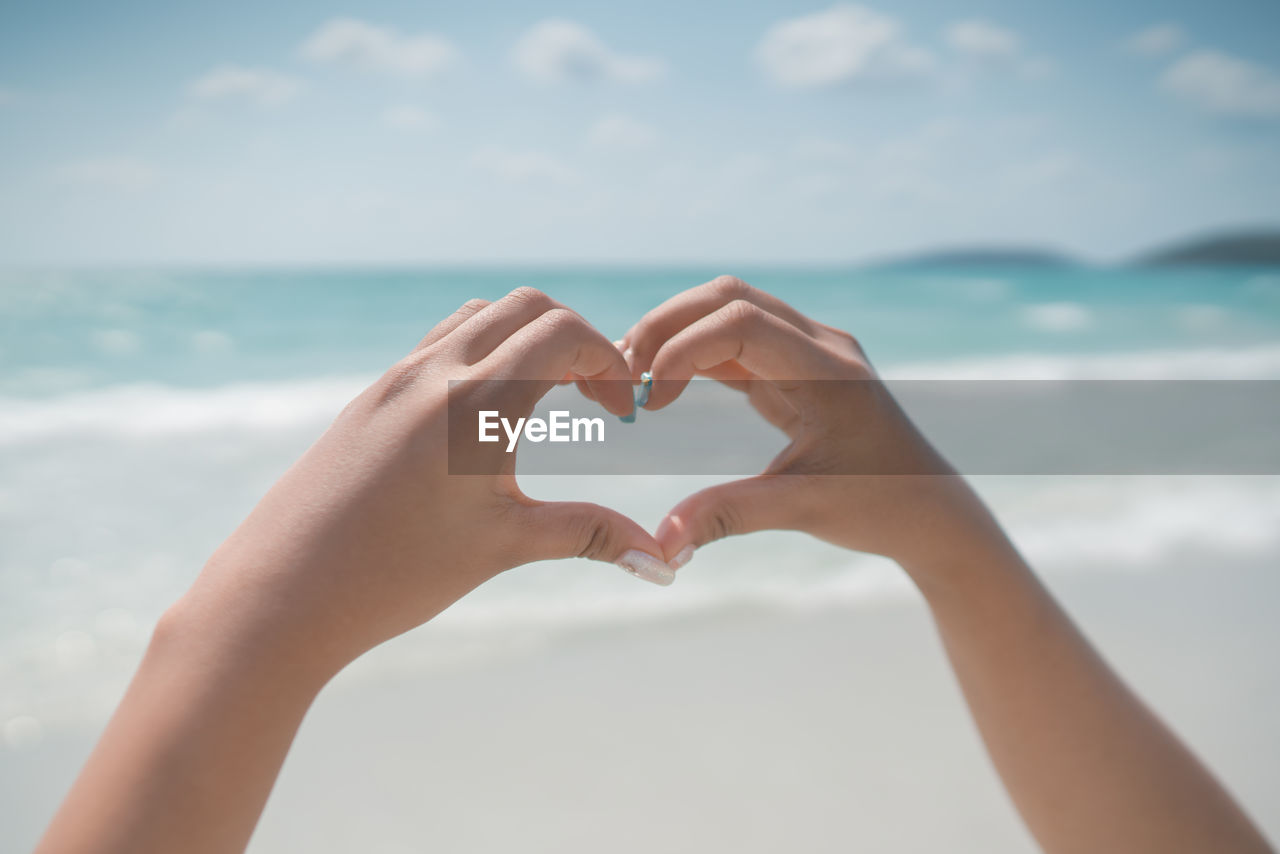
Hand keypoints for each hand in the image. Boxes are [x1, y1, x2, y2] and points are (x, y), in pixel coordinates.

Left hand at [182, 287, 670, 682]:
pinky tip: (487, 414)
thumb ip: (590, 537)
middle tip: (593, 398)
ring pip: (479, 315)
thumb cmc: (394, 575)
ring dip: (527, 337)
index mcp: (474, 403)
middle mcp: (434, 373)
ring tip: (546, 398)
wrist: (283, 593)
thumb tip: (663, 562)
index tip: (622, 411)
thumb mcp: (503, 547)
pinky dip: (483, 350)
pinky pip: (439, 342)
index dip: (610, 363)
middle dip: (577, 339)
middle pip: (528, 306)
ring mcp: (396, 379)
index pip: (563, 335)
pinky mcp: (372, 396)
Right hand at [617, 276, 1000, 582]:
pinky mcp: (800, 366)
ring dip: (677, 334)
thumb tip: (661, 543)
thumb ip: (730, 516)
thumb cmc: (880, 507)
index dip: (682, 348)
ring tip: (631, 377)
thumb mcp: (805, 510)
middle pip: (729, 297)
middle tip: (621, 373)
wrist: (932, 510)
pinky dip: (695, 354)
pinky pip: (738, 340)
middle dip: (667, 326)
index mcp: (830, 370)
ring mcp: (812, 350)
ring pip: (730, 310)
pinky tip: (662, 385)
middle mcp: (822, 345)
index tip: (649, 399)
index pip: (740, 323)